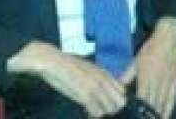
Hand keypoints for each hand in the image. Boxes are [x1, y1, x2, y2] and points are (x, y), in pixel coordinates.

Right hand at [8, 42, 125, 117]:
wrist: (53, 61)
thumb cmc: (67, 66)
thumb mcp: (88, 69)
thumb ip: (98, 78)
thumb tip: (103, 90)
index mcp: (105, 73)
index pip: (122, 90)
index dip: (115, 99)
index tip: (105, 103)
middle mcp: (103, 79)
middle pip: (120, 101)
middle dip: (112, 108)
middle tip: (99, 109)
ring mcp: (95, 86)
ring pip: (110, 108)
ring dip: (102, 112)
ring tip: (91, 111)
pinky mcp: (84, 94)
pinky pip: (96, 111)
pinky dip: (93, 114)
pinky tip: (86, 112)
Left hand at [120, 17, 175, 118]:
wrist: (170, 37)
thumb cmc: (151, 47)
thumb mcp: (136, 60)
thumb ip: (127, 75)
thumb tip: (117, 86)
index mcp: (146, 77)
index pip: (141, 100)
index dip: (137, 111)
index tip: (132, 116)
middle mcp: (157, 83)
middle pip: (152, 106)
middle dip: (147, 116)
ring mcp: (168, 84)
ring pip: (162, 105)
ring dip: (157, 115)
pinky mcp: (175, 82)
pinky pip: (172, 99)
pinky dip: (168, 109)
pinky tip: (165, 116)